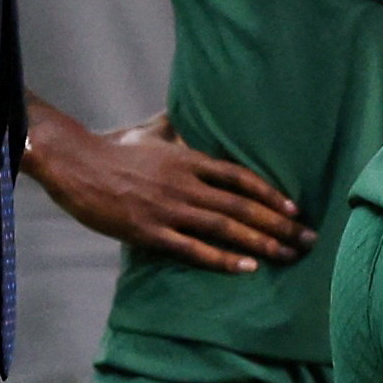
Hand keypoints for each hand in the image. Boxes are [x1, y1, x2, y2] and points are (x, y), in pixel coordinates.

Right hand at [24, 100, 311, 273]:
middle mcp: (186, 184)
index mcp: (189, 159)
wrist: (76, 164)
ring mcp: (169, 208)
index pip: (240, 178)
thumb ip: (174, 128)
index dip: (271, 194)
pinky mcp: (151, 231)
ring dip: (261, 243)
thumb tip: (186, 115)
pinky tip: (248, 267)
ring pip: (225, 228)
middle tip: (307, 240)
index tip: (295, 210)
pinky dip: (224, 259)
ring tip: (287, 256)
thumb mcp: (150, 132)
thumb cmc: (113, 148)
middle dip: (279, 225)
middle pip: (242, 206)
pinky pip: (194, 249)